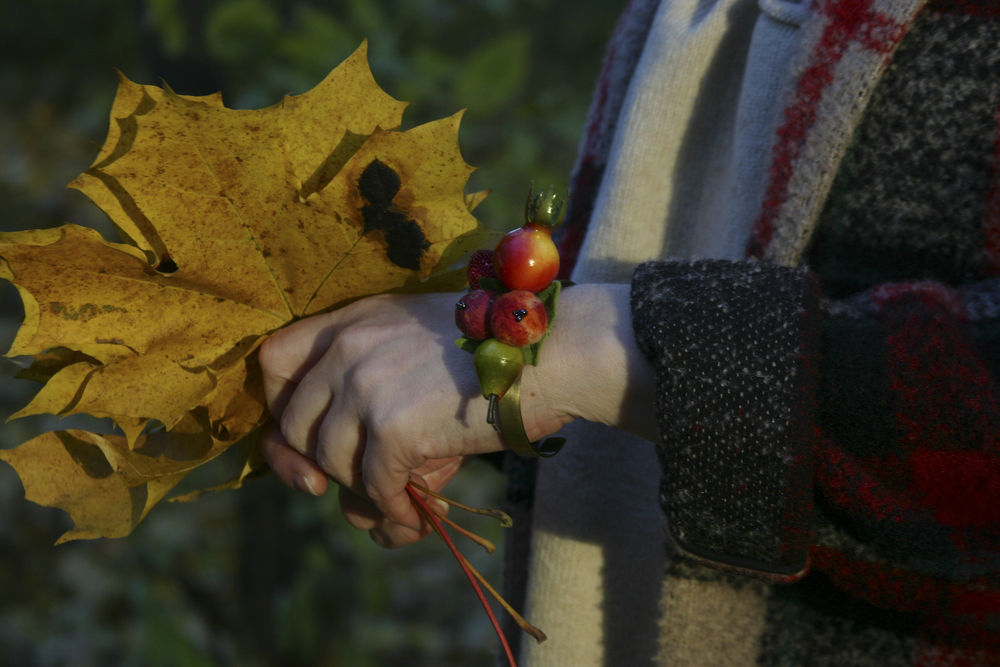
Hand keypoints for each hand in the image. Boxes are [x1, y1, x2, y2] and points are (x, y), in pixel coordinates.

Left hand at [259, 285, 656, 545]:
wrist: (555, 352)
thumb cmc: (503, 360)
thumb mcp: (426, 366)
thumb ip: (382, 418)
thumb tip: (355, 507)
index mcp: (356, 320)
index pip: (274, 360)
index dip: (279, 407)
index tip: (301, 438)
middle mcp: (350, 345)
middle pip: (292, 421)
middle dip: (307, 466)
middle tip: (330, 492)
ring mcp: (366, 383)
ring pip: (330, 461)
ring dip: (362, 493)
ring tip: (399, 508)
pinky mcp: (392, 423)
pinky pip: (373, 487)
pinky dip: (394, 513)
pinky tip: (419, 520)